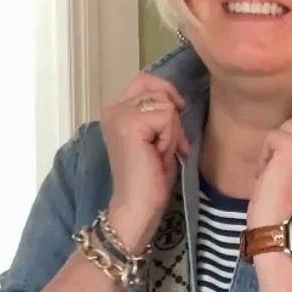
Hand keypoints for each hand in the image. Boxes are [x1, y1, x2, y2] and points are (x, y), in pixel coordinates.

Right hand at [100, 72, 189, 254]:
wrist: (136, 210)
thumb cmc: (150, 181)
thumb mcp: (158, 139)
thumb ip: (161, 115)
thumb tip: (177, 101)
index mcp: (117, 111)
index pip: (147, 81)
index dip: (167, 99)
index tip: (170, 130)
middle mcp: (113, 108)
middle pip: (159, 90)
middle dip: (171, 119)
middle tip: (163, 149)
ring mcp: (119, 114)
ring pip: (165, 103)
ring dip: (171, 132)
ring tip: (159, 155)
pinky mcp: (129, 124)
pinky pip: (167, 116)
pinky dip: (170, 139)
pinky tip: (158, 158)